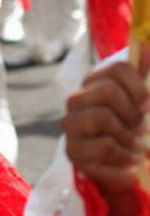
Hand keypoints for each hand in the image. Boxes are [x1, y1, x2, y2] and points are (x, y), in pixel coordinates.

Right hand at [63, 61, 149, 215]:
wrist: (121, 169)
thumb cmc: (132, 131)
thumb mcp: (141, 104)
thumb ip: (143, 75)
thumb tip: (146, 46)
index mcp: (95, 83)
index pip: (117, 70)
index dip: (138, 87)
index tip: (148, 104)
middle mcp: (77, 100)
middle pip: (107, 91)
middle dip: (133, 112)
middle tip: (143, 128)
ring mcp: (72, 125)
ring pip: (103, 117)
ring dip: (129, 136)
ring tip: (138, 147)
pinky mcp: (73, 151)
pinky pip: (104, 148)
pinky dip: (126, 156)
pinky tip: (131, 162)